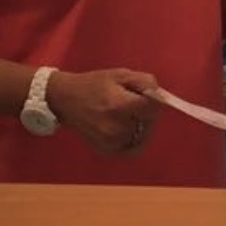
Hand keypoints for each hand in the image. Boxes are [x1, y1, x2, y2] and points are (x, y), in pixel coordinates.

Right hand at [44, 68, 162, 153]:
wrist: (66, 100)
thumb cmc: (94, 84)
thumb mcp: (120, 74)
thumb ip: (144, 82)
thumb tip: (159, 95)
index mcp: (119, 105)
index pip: (152, 107)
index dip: (153, 99)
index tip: (146, 95)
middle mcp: (116, 128)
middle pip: (148, 122)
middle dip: (147, 112)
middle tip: (134, 104)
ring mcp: (111, 142)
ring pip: (142, 135)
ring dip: (140, 125)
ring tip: (126, 115)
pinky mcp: (107, 151)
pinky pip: (132, 149)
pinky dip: (134, 140)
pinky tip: (127, 129)